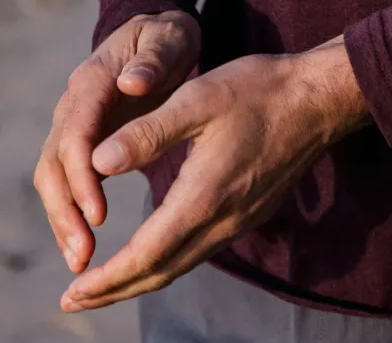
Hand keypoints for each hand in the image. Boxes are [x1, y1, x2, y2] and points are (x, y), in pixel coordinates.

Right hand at [34, 10, 200, 275]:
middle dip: (66, 210)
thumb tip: (131, 83)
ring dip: (63, 220)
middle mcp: (73, 105)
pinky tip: (83, 248)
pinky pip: (65, 182)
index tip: (98, 212)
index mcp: (93, 80)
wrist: (156, 36)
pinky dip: (70, 215)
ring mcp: (73, 124)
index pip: (76, 133)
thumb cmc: (167, 39)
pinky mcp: (82, 141)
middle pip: (54, 163)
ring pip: (53, 178)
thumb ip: (152, 61)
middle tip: (84, 252)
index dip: (82, 175)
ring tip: (81, 261)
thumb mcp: (168, 41)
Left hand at [59, 35, 370, 312]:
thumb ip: (147, 133)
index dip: (105, 279)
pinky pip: (201, 250)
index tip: (71, 293)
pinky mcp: (252, 212)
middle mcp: (222, 221)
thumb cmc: (258, 90)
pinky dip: (169, 260)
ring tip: (106, 283)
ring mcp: (240, 221)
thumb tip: (97, 162)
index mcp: (202, 197)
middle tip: (74, 300)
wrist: (320, 97)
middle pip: (160, 272)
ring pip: (182, 264)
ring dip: (140, 278)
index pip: (144, 256)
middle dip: (114, 290)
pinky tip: (157, 249)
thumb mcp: (198, 100)